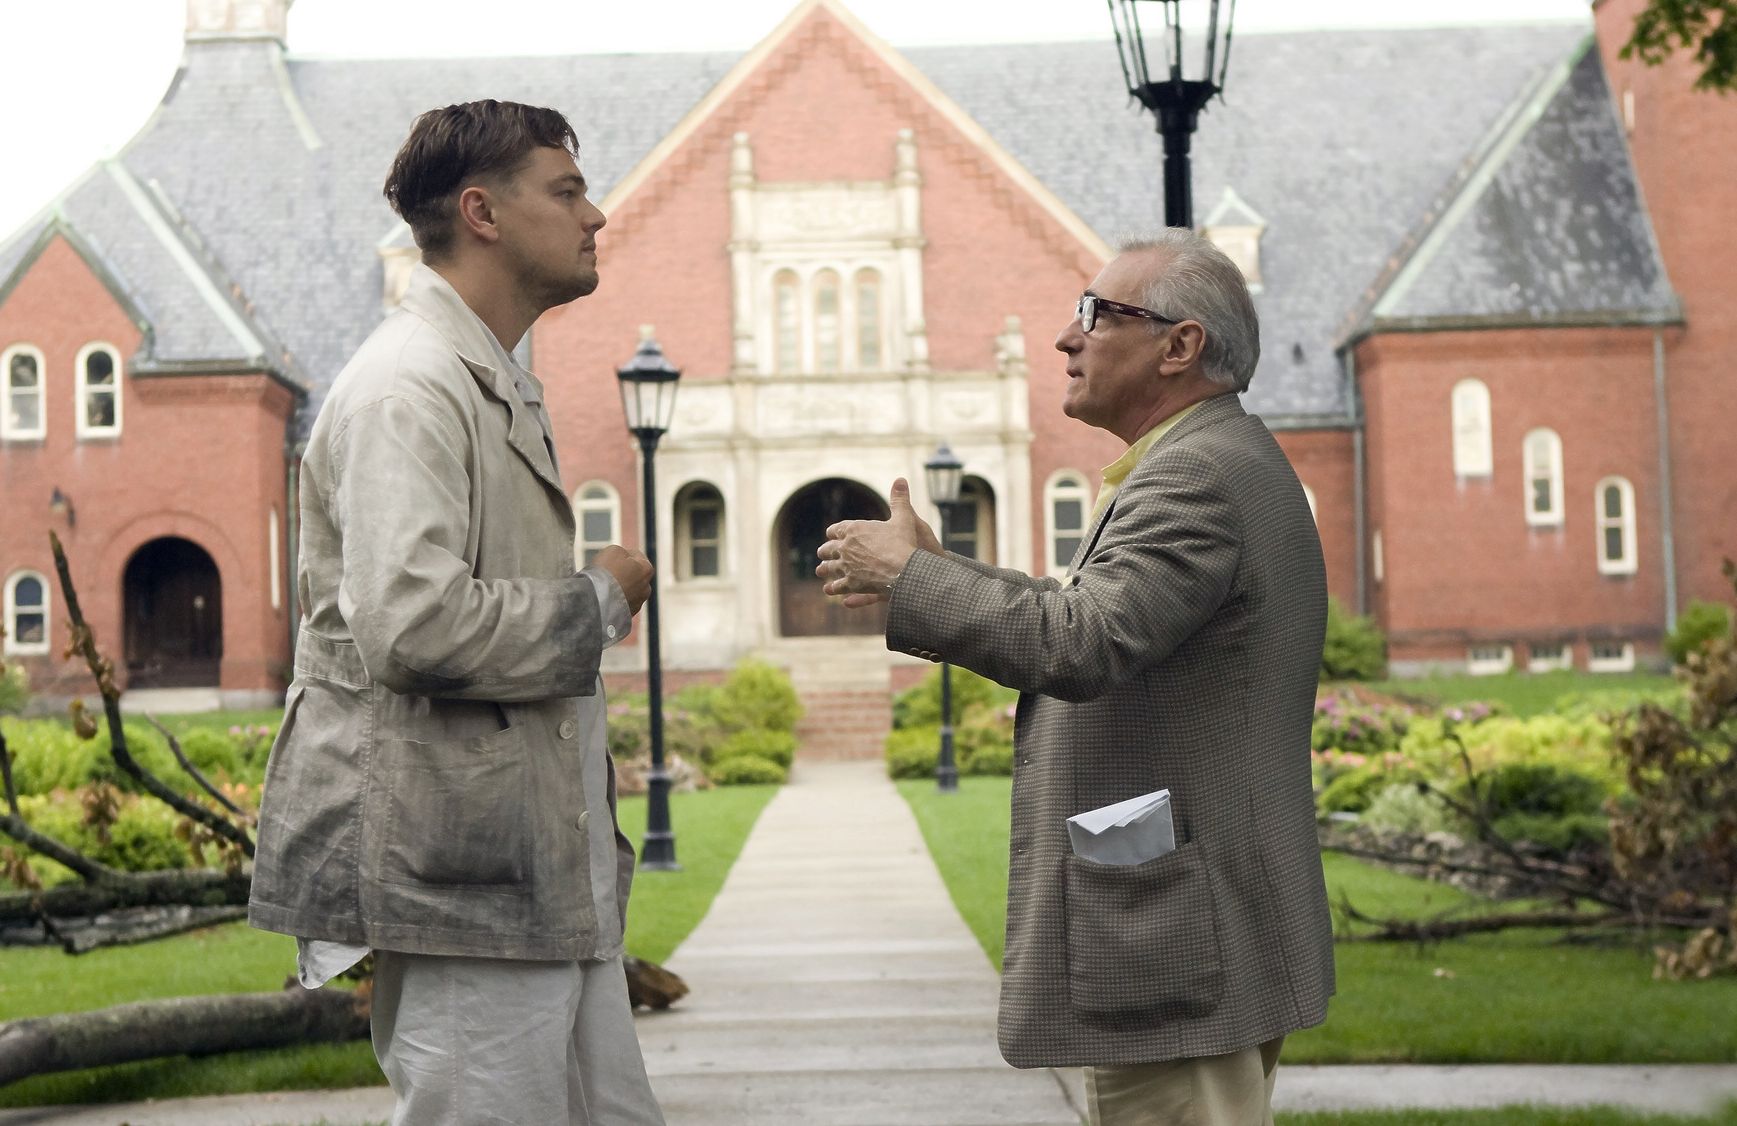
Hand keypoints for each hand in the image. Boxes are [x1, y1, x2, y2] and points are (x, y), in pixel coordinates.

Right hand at [593, 545, 652, 615]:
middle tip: (606, 572)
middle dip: (623, 573)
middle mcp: (646, 588)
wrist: (596, 601)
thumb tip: (624, 560)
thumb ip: (623, 553)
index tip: (611, 557)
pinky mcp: (626, 617)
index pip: (636, 556)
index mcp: (647, 569)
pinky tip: (601, 599)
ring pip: (627, 591)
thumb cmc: (606, 573)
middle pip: (633, 575)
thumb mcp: (614, 551)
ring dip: (617, 588)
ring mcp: (637, 604)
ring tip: (601, 587)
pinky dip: (612, 601)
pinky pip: (619, 605)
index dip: (622, 554)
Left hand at [814, 477, 940, 607]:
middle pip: (829, 548)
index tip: (832, 534)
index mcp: (854, 529)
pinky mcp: (850, 583)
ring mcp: (845, 566)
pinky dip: (832, 588)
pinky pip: (837, 586)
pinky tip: (829, 589)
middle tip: (823, 552)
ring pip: (829, 567)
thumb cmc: (904, 543)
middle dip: (826, 550)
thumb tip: (901, 479)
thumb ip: (899, 500)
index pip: (837, 529)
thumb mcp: (904, 518)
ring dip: (824, 568)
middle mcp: (845, 547)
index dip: (834, 532)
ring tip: (821, 570)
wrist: (904, 570)